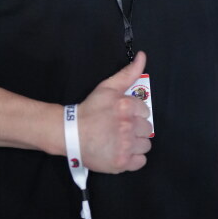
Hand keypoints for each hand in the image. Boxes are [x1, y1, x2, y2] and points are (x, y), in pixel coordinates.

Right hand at [77, 51, 151, 173]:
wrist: (70, 134)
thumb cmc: (90, 110)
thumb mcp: (108, 87)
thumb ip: (128, 72)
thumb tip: (143, 56)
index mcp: (127, 106)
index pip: (145, 112)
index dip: (134, 114)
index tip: (122, 116)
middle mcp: (129, 126)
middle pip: (147, 129)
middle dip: (135, 128)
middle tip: (119, 129)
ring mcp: (126, 146)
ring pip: (145, 145)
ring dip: (135, 144)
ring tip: (120, 140)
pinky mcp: (122, 162)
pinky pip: (140, 161)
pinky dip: (133, 159)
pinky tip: (121, 152)